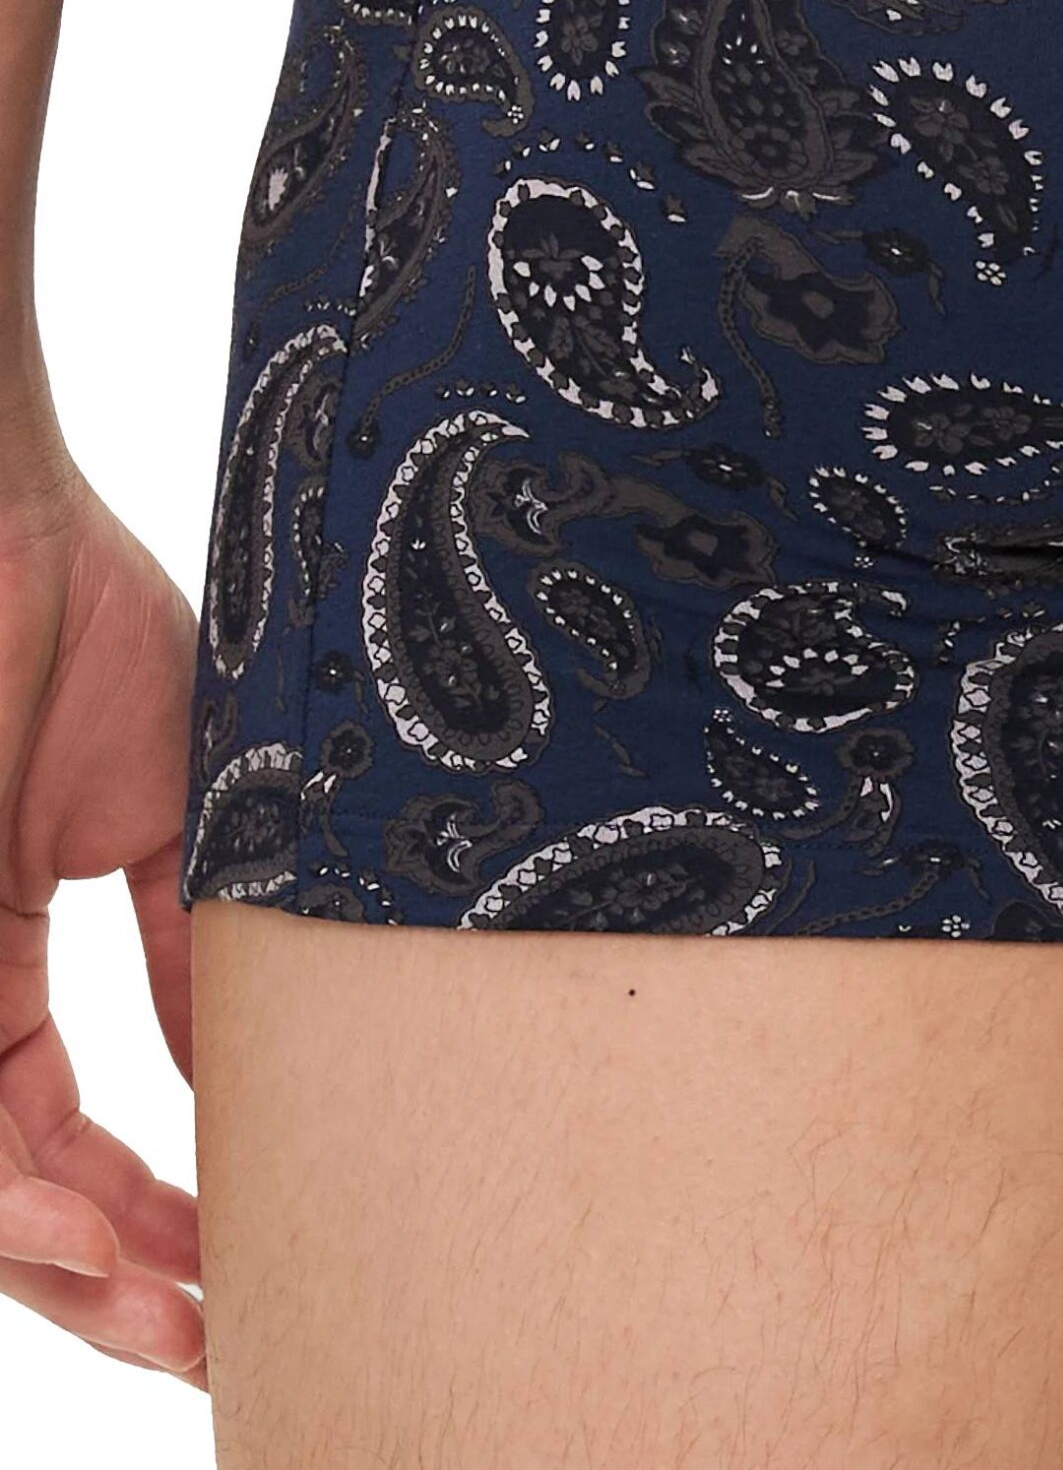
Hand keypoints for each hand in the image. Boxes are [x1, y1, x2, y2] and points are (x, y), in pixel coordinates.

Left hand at [0, 448, 205, 1386]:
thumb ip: (194, 946)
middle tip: (208, 1338)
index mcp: (8, 949)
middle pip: (18, 1185)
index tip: (240, 1262)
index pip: (68, 1125)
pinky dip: (10, 1197)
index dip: (150, 1208)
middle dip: (107, 1280)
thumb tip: (240, 1073)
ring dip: (63, 1268)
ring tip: (162, 1315)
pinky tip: (80, 1236)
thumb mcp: (176, 810)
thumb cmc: (86, 622)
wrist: (10, 523)